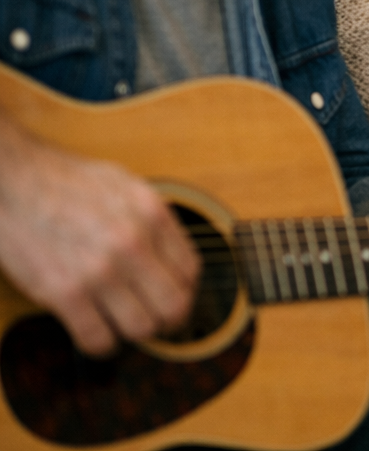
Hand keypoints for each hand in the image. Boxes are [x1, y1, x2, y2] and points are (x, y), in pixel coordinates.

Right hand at [0, 123, 198, 356]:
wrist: (13, 182)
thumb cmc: (67, 182)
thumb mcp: (126, 186)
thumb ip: (155, 220)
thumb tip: (175, 257)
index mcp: (153, 214)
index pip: (191, 271)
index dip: (187, 291)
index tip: (174, 297)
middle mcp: (133, 243)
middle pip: (175, 306)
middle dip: (169, 321)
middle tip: (157, 321)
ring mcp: (99, 270)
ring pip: (141, 328)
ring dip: (134, 333)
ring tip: (122, 323)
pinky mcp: (63, 292)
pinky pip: (97, 339)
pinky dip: (101, 344)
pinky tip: (97, 333)